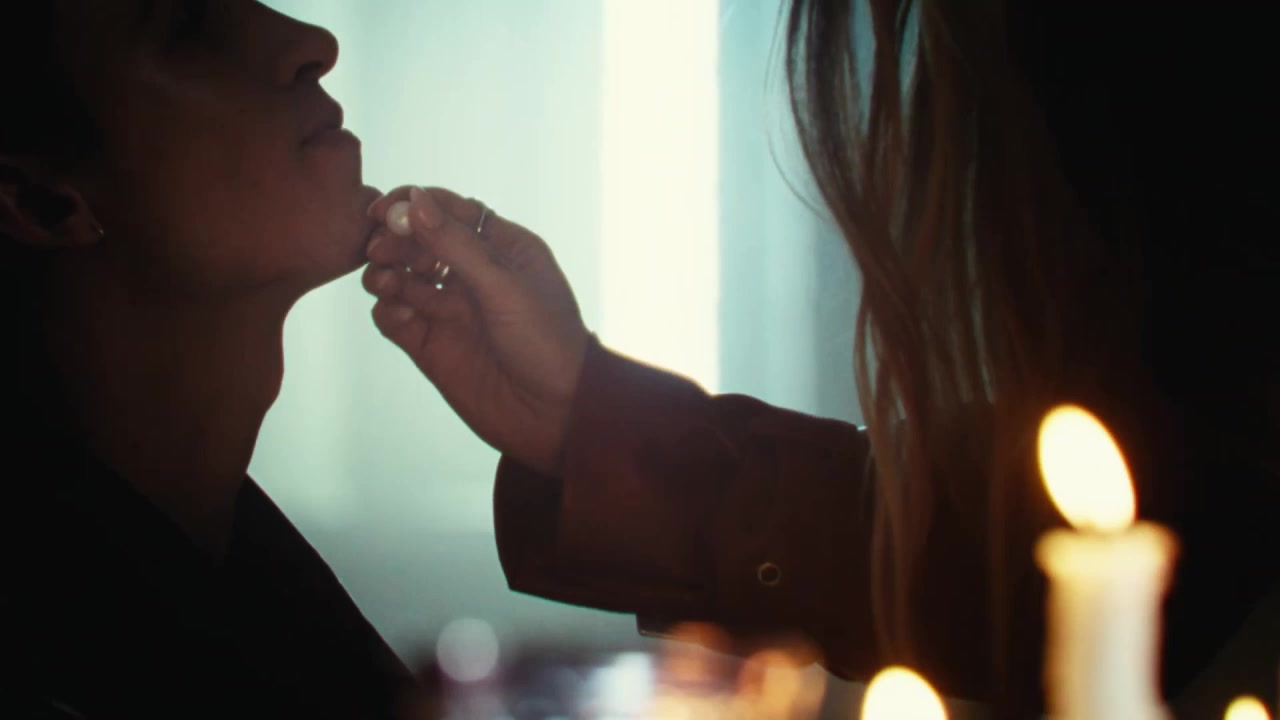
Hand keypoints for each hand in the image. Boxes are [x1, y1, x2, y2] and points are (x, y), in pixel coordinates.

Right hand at [363, 186, 588, 475]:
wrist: (556, 415)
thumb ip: (457, 244)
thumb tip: (414, 201)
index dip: (413, 206)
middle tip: (380, 248)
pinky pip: (395, 318)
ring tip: (385, 282)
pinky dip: (387, 311)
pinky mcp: (431, 347)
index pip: (448, 212)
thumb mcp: (504, 285)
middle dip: (395, 240)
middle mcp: (472, 276)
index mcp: (501, 249)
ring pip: (401, 278)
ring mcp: (449, 311)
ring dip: (385, 274)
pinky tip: (399, 316)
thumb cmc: (546, 342)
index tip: (385, 210)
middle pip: (418, 242)